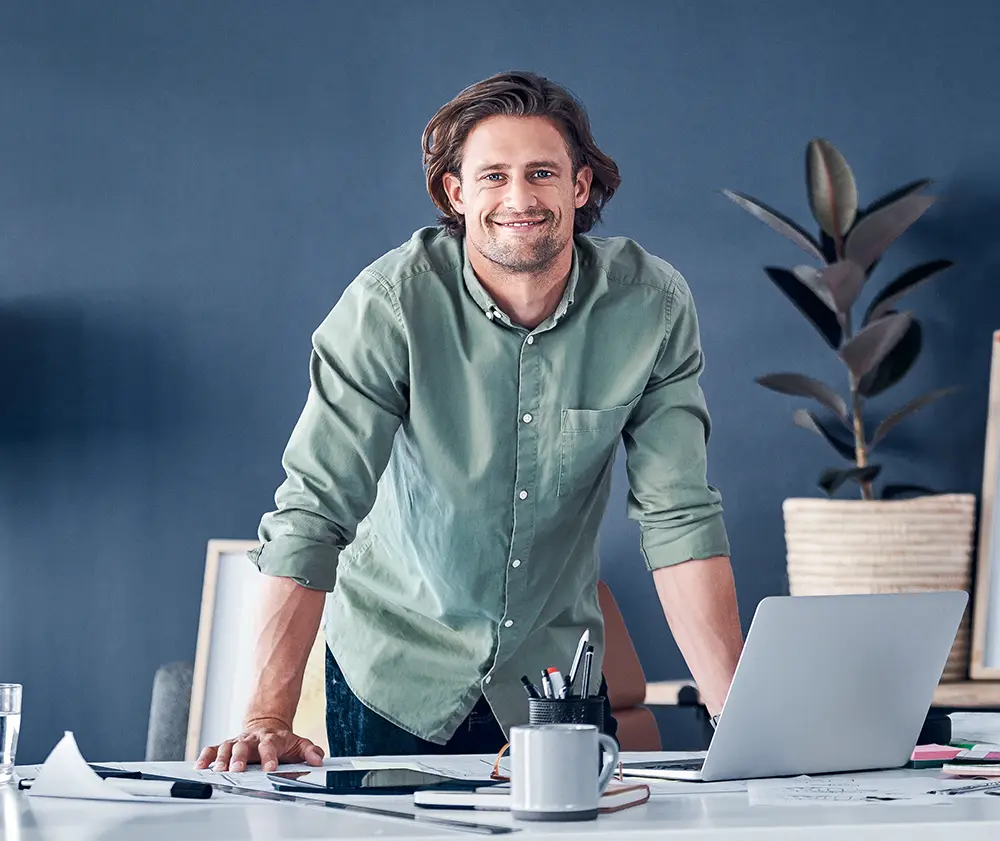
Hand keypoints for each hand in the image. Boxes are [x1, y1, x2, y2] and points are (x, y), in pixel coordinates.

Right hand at [195, 717, 324, 772]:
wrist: (267, 724)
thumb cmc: (281, 740)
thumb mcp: (299, 743)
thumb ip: (310, 751)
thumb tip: (318, 759)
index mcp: (270, 739)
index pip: (270, 746)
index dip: (270, 757)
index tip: (270, 769)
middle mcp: (252, 739)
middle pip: (244, 746)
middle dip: (240, 758)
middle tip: (237, 770)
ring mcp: (238, 741)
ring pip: (227, 747)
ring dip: (222, 759)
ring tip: (219, 770)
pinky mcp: (226, 745)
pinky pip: (213, 749)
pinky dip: (206, 756)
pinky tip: (201, 766)